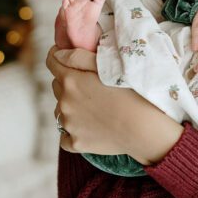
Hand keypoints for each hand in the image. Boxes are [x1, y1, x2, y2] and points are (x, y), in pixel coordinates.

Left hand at [45, 45, 182, 163]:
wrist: (145, 128)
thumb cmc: (133, 93)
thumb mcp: (110, 66)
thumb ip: (79, 57)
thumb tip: (57, 54)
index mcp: (71, 80)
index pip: (52, 62)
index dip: (58, 56)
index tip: (66, 56)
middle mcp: (64, 102)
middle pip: (57, 85)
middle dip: (69, 82)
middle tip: (92, 86)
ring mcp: (68, 124)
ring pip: (60, 110)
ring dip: (71, 106)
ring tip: (95, 108)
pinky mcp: (75, 142)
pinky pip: (65, 135)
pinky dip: (74, 130)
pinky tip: (91, 127)